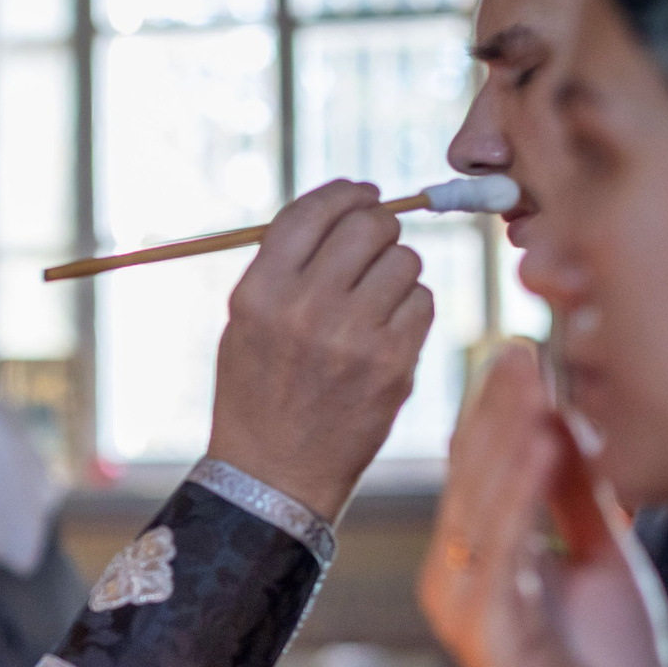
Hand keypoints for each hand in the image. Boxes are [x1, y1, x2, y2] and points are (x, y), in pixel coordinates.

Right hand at [209, 181, 434, 520]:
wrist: (273, 473)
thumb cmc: (257, 393)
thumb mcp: (245, 323)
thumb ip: (285, 267)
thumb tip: (345, 210)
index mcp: (259, 293)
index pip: (311, 212)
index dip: (345, 193)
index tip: (364, 193)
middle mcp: (303, 307)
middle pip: (366, 226)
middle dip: (379, 226)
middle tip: (378, 242)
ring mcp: (351, 335)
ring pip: (404, 261)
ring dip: (397, 270)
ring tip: (376, 300)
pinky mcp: (392, 362)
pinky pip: (422, 301)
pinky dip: (411, 308)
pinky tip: (388, 332)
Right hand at [417, 345, 667, 666]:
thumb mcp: (597, 557)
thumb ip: (574, 498)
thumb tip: (564, 422)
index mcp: (475, 557)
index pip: (481, 466)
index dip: (501, 408)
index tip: (525, 347)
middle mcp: (455, 574)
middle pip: (470, 473)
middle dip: (496, 407)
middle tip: (518, 343)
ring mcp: (464, 603)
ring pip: (478, 500)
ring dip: (503, 434)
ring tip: (525, 377)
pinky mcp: (487, 631)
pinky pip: (499, 547)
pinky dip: (516, 491)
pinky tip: (534, 445)